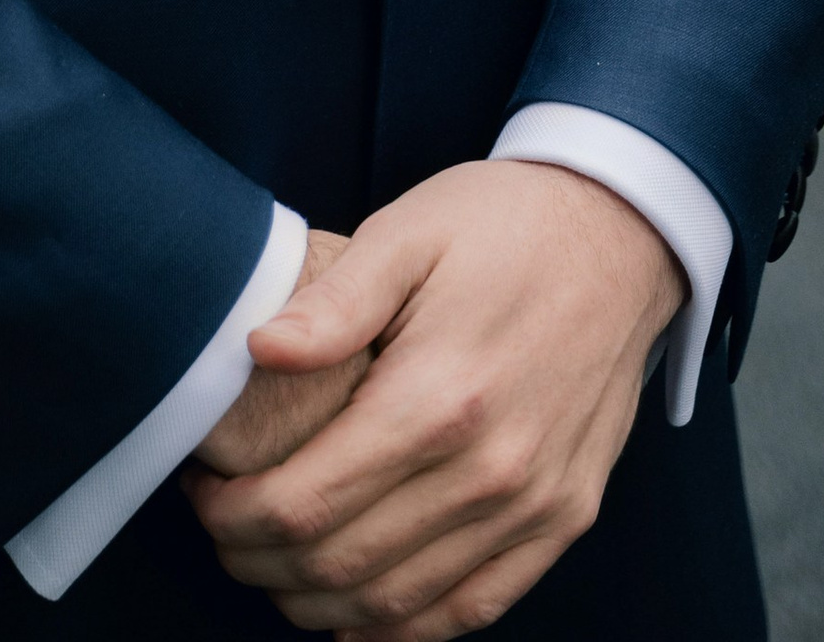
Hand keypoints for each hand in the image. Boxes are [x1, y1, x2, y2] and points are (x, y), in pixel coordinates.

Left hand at [182, 161, 683, 635]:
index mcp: (438, 396)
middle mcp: (490, 469)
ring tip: (273, 564)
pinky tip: (356, 613)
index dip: (234, 517)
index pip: (305, 503)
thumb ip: (332, 301)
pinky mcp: (563, 518)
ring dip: (318, 602)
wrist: (621, 233)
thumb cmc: (503, 224)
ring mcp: (534, 504)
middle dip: (259, 562)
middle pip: (342, 565)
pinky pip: (474, 608)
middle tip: (223, 531)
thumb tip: (257, 350)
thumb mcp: (408, 231)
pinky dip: (404, 628)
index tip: (202, 494)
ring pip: (399, 605)